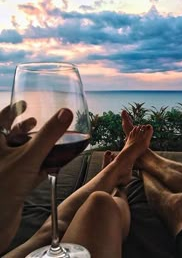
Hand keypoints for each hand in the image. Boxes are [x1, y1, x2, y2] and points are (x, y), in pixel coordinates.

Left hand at [0, 101, 72, 251]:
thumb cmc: (3, 188)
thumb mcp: (28, 157)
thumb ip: (49, 135)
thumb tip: (66, 113)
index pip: (1, 117)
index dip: (13, 108)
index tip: (24, 103)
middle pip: (10, 134)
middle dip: (24, 127)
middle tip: (35, 121)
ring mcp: (5, 169)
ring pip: (19, 152)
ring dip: (33, 146)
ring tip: (44, 142)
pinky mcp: (12, 184)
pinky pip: (26, 169)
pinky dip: (36, 165)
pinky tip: (48, 166)